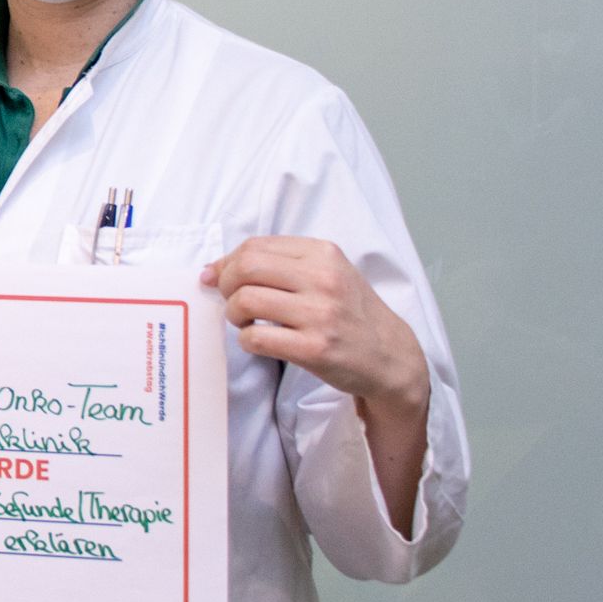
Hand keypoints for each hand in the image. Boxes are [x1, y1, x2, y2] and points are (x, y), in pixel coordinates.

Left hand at [201, 236, 427, 411]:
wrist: (390, 355)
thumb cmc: (350, 312)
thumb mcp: (327, 272)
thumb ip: (278, 264)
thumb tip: (213, 269)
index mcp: (323, 254)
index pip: (255, 246)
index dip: (227, 262)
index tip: (218, 277)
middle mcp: (323, 279)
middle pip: (245, 268)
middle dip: (226, 284)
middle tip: (232, 300)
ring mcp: (320, 315)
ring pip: (245, 301)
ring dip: (233, 314)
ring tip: (245, 321)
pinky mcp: (314, 349)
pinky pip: (255, 338)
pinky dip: (246, 340)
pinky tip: (259, 341)